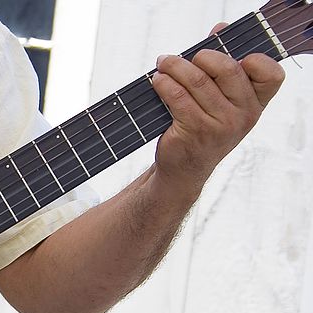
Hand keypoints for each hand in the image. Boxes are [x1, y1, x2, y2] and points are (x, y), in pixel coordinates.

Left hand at [151, 23, 285, 190]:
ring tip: (162, 64)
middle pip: (228, 69)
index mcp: (256, 103)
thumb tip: (220, 28)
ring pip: (198, 81)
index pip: (271, 74)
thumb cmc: (202, 126)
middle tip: (181, 56)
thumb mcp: (219, 99)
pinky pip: (178, 97)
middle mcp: (243, 115)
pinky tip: (157, 80)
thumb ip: (221, 64)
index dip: (254, 60)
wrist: (183, 168)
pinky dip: (164, 84)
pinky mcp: (195, 131)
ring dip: (174, 67)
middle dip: (201, 56)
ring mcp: (220, 125)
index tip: (231, 54)